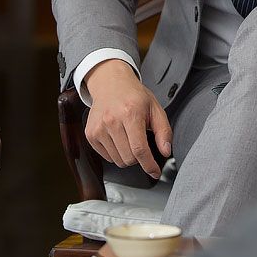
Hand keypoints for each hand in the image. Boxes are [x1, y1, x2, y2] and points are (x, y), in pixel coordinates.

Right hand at [85, 59, 172, 178]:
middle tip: (141, 142)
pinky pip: (107, 157)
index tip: (155, 172)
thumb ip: (164, 131)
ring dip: (127, 156)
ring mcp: (98, 128)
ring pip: (118, 161)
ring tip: (129, 137)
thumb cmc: (134, 96)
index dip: (149, 165)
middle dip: (139, 157)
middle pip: (129, 159)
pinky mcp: (90, 134)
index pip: (139, 149)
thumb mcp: (155, 109)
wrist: (110, 84)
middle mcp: (111, 121)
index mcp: (130, 113)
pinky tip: (118, 138)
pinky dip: (115, 153)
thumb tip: (166, 151)